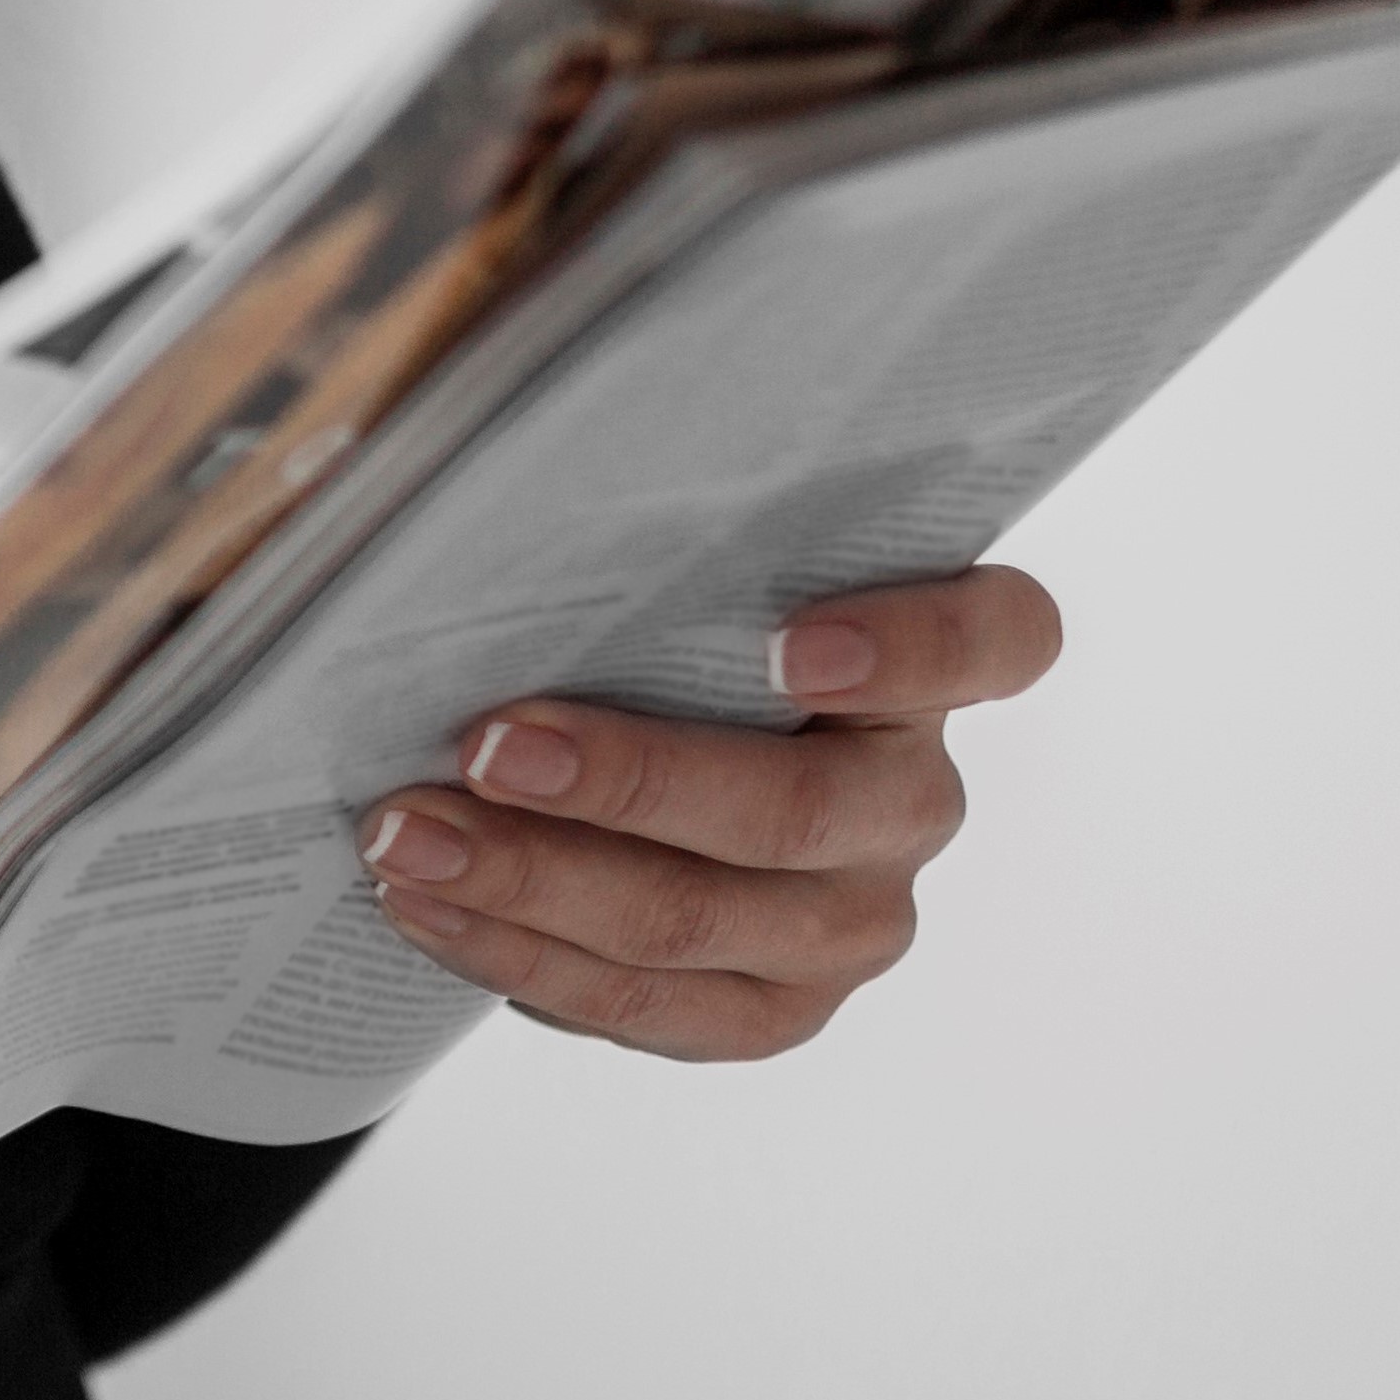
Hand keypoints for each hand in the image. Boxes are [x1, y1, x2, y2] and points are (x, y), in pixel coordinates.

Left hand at [359, 565, 1061, 1057]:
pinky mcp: (777, 1005)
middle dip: (627, 781)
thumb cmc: (644, 612)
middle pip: (803, 809)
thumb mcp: (662, 548)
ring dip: (534, 879)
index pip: (996, 636)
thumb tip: (487, 388)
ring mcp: (853, 915)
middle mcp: (912, 796)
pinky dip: (526, 959)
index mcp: (925, 663)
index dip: (915, 647)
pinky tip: (424, 907)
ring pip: (703, 918)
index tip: (790, 645)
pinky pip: (655, 1011)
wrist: (634, 764)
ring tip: (403, 833)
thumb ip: (641, 500)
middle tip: (484, 744)